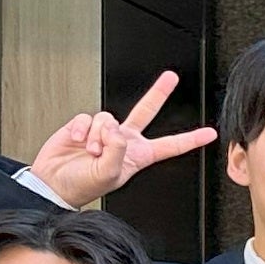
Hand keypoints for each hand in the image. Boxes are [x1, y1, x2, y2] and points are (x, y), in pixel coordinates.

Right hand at [21, 69, 214, 209]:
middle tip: (171, 77)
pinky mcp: (85, 126)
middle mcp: (125, 140)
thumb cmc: (83, 185)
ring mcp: (105, 131)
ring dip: (97, 136)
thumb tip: (116, 131)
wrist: (54, 183)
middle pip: (145, 111)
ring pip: (108, 118)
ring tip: (90, 151)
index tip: (210, 134)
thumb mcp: (109, 174)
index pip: (170, 146)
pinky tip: (76, 142)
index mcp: (139, 156)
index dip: (190, 139)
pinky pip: (87, 118)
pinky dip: (80, 130)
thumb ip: (117, 151)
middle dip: (159, 92)